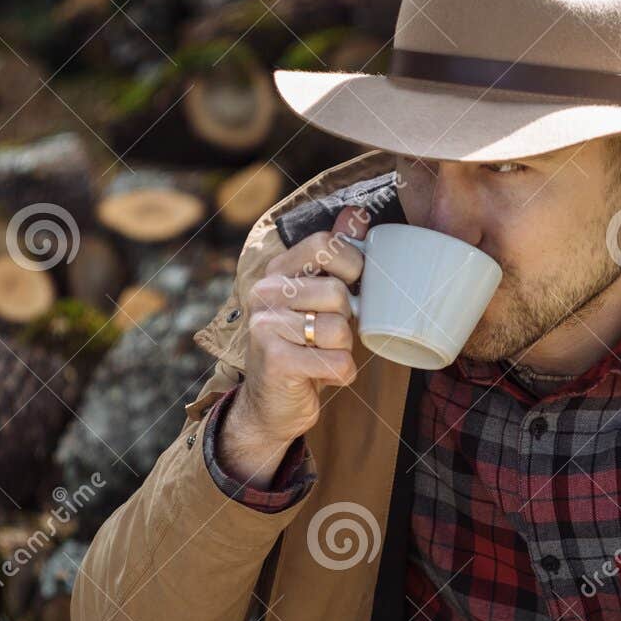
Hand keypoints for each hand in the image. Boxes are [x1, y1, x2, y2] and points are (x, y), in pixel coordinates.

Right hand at [217, 205, 370, 486]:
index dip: (352, 265)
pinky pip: (338, 363)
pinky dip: (340, 375)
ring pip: (339, 330)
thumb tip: (356, 215)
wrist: (269, 405)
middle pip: (338, 292)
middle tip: (327, 334)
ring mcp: (265, 326)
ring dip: (342, 350)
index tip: (353, 287)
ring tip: (319, 354)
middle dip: (346, 320)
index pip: (325, 244)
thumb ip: (333, 257)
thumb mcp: (315, 299)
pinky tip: (319, 375)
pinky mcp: (276, 360)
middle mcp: (264, 293)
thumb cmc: (300, 347)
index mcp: (275, 272)